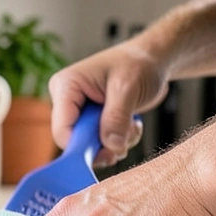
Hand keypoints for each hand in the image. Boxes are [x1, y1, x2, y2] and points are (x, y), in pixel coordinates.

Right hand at [48, 42, 167, 166]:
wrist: (153, 60)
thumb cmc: (139, 63)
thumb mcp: (127, 87)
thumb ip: (116, 117)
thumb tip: (111, 146)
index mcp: (66, 86)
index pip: (62, 130)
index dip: (81, 147)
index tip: (108, 154)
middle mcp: (69, 101)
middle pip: (76, 141)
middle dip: (104, 145)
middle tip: (125, 138)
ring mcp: (82, 112)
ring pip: (91, 146)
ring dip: (116, 144)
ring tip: (132, 126)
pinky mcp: (95, 121)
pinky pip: (103, 144)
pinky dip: (121, 141)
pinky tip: (132, 125)